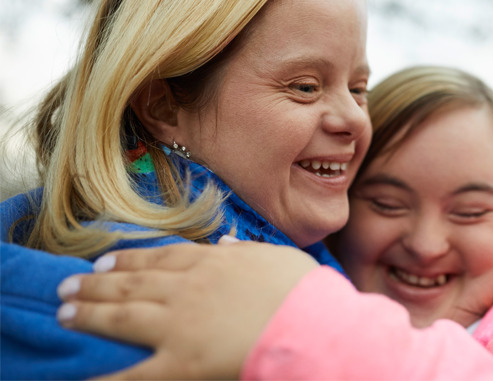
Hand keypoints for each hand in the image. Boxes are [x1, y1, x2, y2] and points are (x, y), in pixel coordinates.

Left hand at [57, 241, 318, 379]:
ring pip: (123, 313)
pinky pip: (134, 371)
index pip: (162, 257)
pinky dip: (105, 374)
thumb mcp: (277, 256)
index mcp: (214, 262)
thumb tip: (228, 241)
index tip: (107, 261)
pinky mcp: (180, 361)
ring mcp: (180, 322)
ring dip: (89, 311)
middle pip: (133, 281)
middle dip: (98, 282)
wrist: (311, 325)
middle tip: (70, 283)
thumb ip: (247, 248)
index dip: (130, 259)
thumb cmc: (304, 292)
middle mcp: (189, 287)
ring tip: (65, 310)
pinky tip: (83, 374)